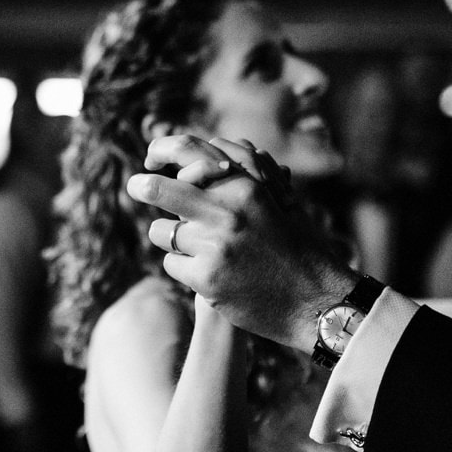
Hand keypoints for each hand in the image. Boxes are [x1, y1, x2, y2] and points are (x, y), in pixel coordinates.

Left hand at [129, 134, 355, 350]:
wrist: (317, 302)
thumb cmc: (298, 249)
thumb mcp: (278, 202)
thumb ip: (243, 178)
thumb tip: (203, 155)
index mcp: (246, 186)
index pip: (190, 152)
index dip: (163, 150)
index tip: (151, 159)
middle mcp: (228, 212)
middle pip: (160, 190)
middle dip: (142, 188)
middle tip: (135, 187)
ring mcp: (216, 246)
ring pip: (163, 232)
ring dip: (171, 239)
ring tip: (196, 248)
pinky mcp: (207, 279)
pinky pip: (172, 264)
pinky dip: (183, 268)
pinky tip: (206, 273)